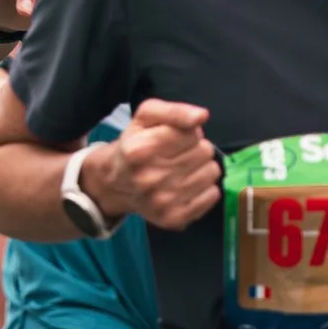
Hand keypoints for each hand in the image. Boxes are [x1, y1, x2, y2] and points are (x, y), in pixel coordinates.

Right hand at [88, 99, 219, 229]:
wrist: (114, 183)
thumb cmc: (134, 144)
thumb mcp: (145, 117)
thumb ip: (174, 111)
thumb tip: (201, 116)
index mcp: (139, 150)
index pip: (192, 133)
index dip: (187, 132)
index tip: (174, 137)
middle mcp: (149, 178)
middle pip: (204, 152)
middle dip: (195, 148)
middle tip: (177, 153)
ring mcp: (162, 201)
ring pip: (212, 172)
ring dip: (201, 167)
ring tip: (182, 168)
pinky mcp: (174, 218)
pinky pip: (213, 195)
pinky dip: (204, 188)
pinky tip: (186, 185)